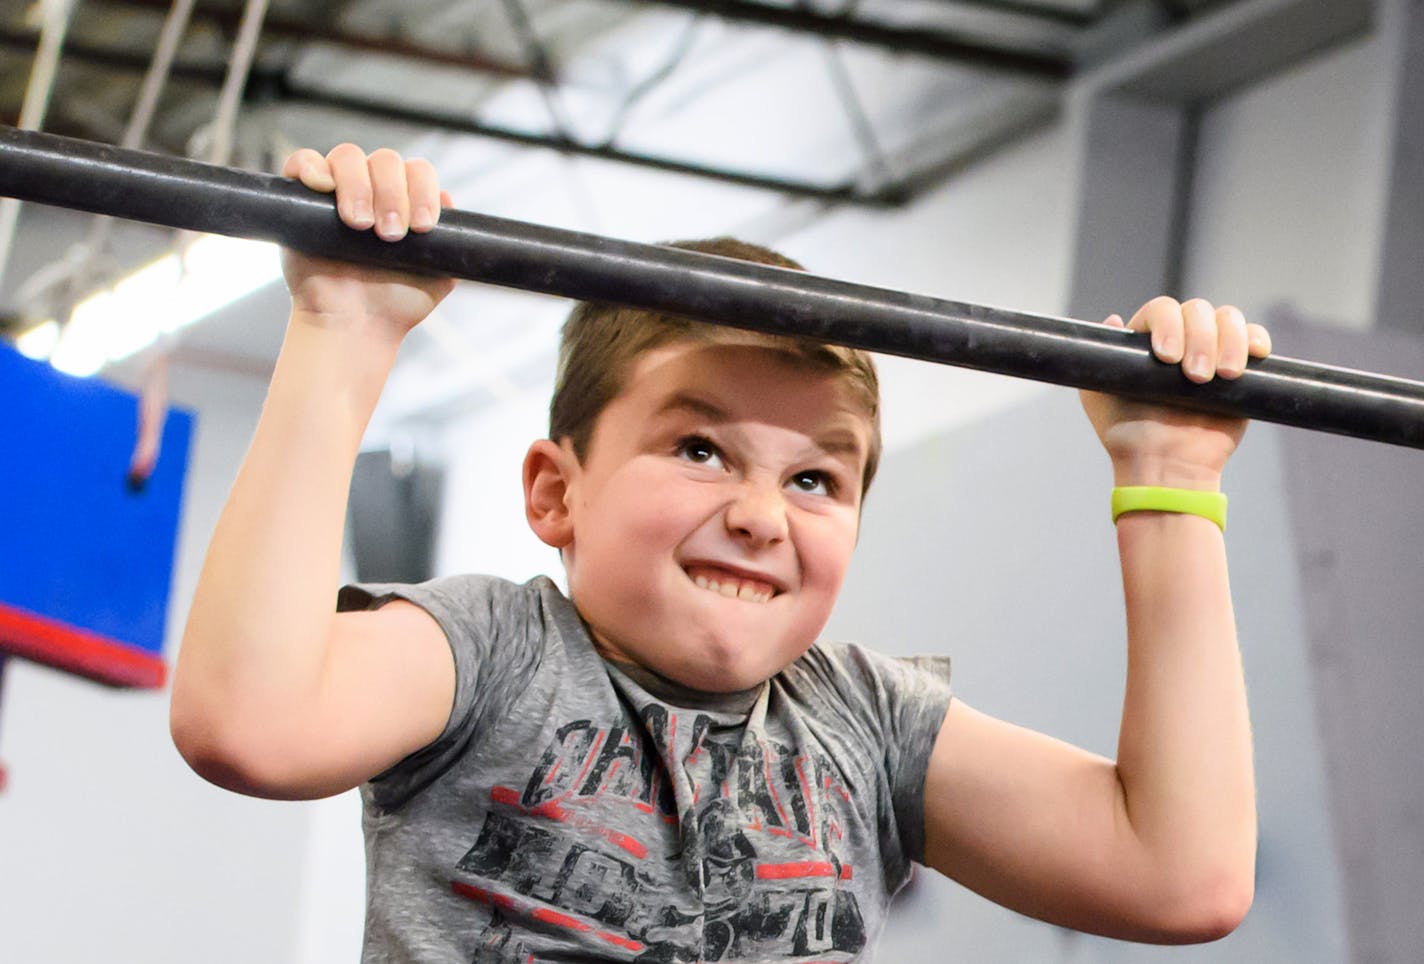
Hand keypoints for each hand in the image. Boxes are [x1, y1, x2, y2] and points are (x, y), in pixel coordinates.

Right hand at [279, 144, 455, 342]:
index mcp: (404, 200)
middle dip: (391, 193)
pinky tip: (322, 186)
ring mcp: (336, 191)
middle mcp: (372, 189)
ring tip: (360, 225)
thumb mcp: (438, 274)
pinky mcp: (299, 199)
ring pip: (347, 157)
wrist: (356, 327)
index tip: (421, 227)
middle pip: (385, 161)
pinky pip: (302, 163)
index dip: (422, 191)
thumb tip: (448, 200)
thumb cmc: (394, 303)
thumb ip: (450, 243)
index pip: (417, 171)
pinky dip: (311, 166)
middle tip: (390, 234)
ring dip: (358, 186)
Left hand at [1079, 297, 1272, 487]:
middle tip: (1194, 377)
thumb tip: (1114, 320)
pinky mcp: (1243, 368)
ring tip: (1222, 377)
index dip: (1167, 324)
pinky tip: (1253, 356)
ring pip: (1229, 319)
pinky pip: (1255, 338)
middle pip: (1198, 310)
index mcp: (1147, 340)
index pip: (1162, 309)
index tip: (1166, 357)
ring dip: (1229, 341)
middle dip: (1200, 339)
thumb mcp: (1098, 397)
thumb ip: (1098, 360)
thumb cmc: (1128, 436)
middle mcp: (1181, 339)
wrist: (1165, 466)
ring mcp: (1213, 350)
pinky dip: (1256, 340)